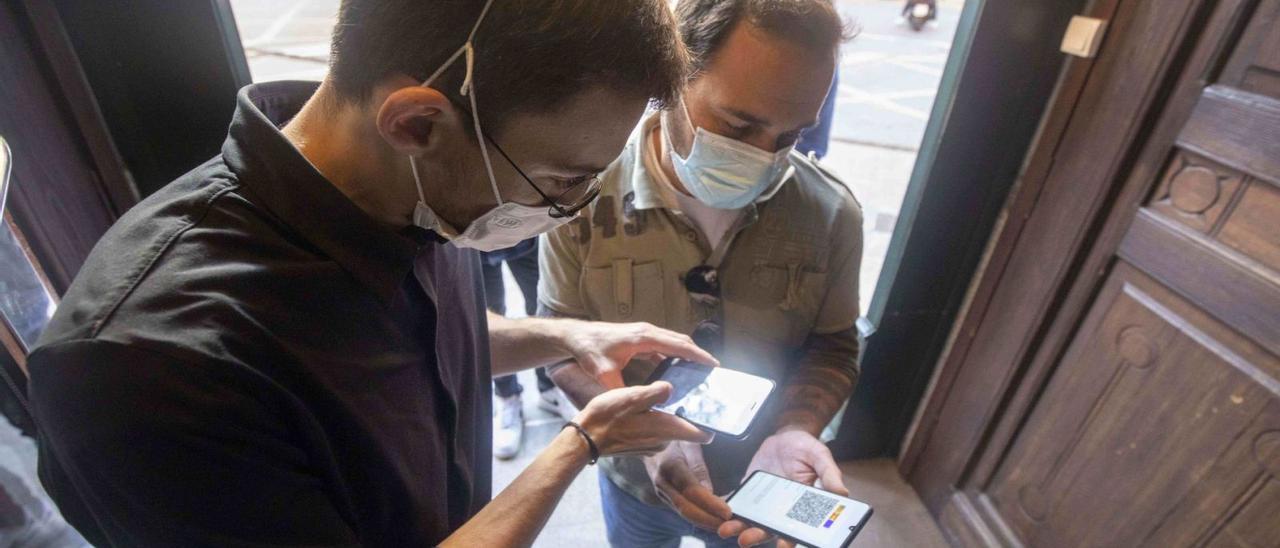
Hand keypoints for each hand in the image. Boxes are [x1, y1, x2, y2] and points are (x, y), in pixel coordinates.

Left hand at [557, 320, 718, 388]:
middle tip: (713, 371)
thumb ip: (621, 389)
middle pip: (680, 341)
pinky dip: (674, 356)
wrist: (576, 337)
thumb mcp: (603, 373)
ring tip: (700, 371)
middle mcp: (648, 332)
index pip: (678, 344)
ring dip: (687, 354)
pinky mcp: (640, 340)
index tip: (714, 364)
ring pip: (673, 343)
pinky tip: (678, 371)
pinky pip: (663, 347)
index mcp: (644, 337)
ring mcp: (644, 335)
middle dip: (698, 354)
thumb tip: (638, 404)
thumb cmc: (589, 350)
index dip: (697, 354)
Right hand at [574, 382, 713, 456]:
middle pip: (685, 428)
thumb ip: (654, 392)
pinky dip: (655, 423)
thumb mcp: (630, 396)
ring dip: (667, 417)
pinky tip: (643, 410)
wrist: (585, 439)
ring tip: (660, 398)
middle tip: (686, 394)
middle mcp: (663, 441)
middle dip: (686, 414)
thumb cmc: (606, 418)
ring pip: (669, 430)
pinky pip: (656, 434)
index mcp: (665, 429)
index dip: (710, 424)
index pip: (700, 434)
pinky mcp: (641, 447)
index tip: (715, 412)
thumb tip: (671, 388)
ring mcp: (652, 446)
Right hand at [643, 442, 731, 530]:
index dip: (710, 503)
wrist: (645, 438)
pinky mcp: (664, 495)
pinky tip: (711, 520)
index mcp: (670, 465)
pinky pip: (681, 509)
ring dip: (703, 522)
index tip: (727, 511)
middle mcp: (663, 482)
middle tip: (730, 524)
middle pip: (686, 508)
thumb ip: (698, 464)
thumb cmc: (672, 436)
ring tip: (724, 525)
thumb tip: (709, 490)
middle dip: (708, 520)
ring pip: (683, 512)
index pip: (692, 490)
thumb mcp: (688, 442)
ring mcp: (661, 490)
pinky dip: (697, 517)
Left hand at [718, 427, 847, 546]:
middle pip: (770, 530)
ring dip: (738, 528)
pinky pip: (738, 505)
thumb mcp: (820, 457)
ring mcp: (764, 504)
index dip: (790, 540)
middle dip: (757, 536)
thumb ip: (829, 474)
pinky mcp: (749, 493)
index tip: (784, 546)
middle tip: (745, 540)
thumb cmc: (807, 449)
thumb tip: (843, 493)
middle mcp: (782, 511)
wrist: (786, 436)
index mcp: (803, 508)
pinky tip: (716, 514)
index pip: (797, 530)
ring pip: (751, 521)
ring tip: (726, 530)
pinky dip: (727, 510)